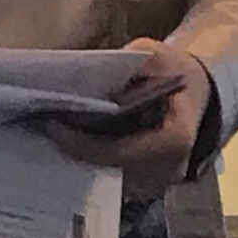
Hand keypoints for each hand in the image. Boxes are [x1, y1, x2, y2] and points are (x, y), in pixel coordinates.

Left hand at [56, 37, 212, 199]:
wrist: (195, 89)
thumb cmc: (172, 71)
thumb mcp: (153, 55)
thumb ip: (125, 64)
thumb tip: (87, 74)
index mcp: (175, 139)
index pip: (121, 152)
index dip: (83, 143)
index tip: (53, 125)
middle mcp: (168, 169)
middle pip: (109, 170)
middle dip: (74, 151)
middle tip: (42, 129)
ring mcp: (157, 181)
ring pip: (107, 178)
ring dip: (78, 158)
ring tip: (50, 135)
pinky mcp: (145, 183)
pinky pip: (111, 176)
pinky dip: (89, 160)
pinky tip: (68, 142)